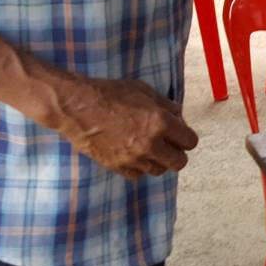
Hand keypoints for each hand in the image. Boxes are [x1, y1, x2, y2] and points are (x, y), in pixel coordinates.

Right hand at [48, 77, 198, 179]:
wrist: (76, 106)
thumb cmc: (109, 93)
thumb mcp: (143, 91)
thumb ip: (166, 105)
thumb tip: (179, 115)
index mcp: (160, 123)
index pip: (190, 142)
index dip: (186, 137)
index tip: (180, 134)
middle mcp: (150, 144)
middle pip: (179, 162)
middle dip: (177, 153)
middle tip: (169, 145)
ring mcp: (132, 158)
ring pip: (159, 171)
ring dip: (158, 161)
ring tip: (149, 148)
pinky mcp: (116, 166)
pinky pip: (138, 175)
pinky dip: (139, 167)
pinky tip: (133, 154)